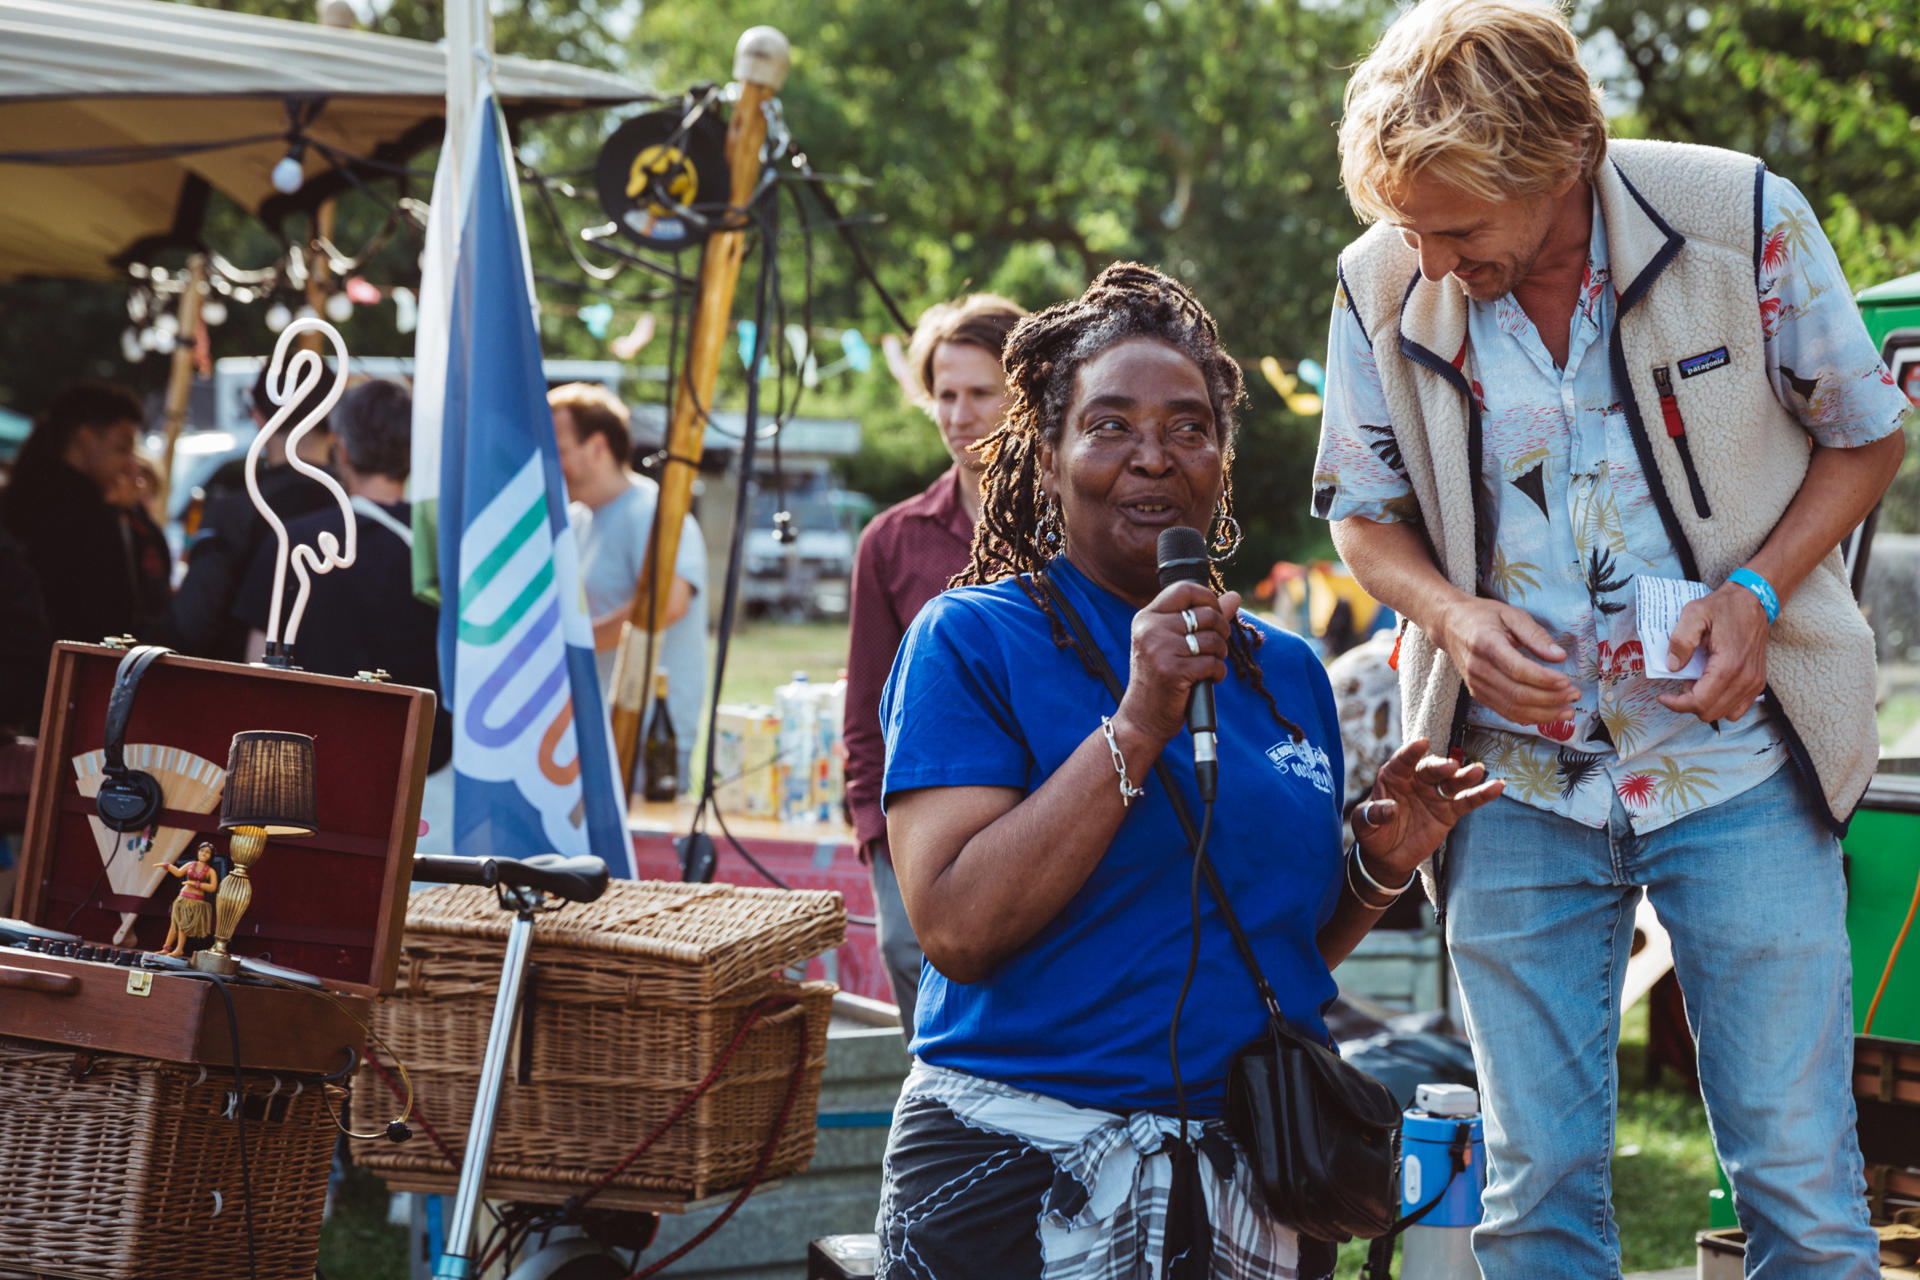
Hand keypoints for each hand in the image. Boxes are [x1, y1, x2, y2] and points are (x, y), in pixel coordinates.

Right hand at [1114, 582, 1241, 747]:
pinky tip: (1207, 680)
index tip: (1213, 616)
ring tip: (1208, 666)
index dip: (1208, 599)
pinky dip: (1217, 674)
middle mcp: (1150, 629)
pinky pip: (1213, 663)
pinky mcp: (1173, 671)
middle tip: (1215, 647)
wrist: (1142, 718)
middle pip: (1206, 614)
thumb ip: (1203, 617)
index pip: (1185, 589)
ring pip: (1213, 639)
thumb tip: (1235, 596)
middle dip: (1220, 631)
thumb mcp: (1173, 643)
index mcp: (1146, 618)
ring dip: (1220, 655)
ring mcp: (1160, 650)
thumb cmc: (1159, 679)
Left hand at [1352, 739, 1504, 884]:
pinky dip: (1482, 794)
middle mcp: (1416, 781)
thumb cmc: (1373, 833)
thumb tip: (1390, 808)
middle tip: (1452, 767)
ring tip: (1477, 772)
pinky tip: (1497, 786)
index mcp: (1393, 777)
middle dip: (1441, 767)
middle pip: (1430, 770)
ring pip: (1452, 782)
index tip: (1422, 743)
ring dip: (1465, 776)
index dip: (1411, 752)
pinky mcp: (1448, 812)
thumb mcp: (1363, 824)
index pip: (1402, 761)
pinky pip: (1467, 801)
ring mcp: (1434, 795)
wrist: (1388, 857)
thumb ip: (1373, 814)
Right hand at [1434, 597, 1577, 726]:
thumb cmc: (1483, 616)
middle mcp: (1479, 668)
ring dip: (1543, 713)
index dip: (1545, 679)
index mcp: (1486, 644)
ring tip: (1567, 711)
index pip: (1518, 669)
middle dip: (1550, 699)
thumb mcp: (1512, 614)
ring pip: (1513, 708)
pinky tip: (1548, 715)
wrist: (1450, 625)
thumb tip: (1559, 656)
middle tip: (1574, 695)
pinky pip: (1505, 712)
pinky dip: (1529, 717)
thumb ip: (1536, 635)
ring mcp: (1476, 684)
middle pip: (1517, 693)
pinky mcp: (1478, 694)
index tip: (1567, 681)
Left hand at [1657, 581, 1768, 721]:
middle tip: (1682, 681)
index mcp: (1728, 665)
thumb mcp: (1694, 614)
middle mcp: (1745, 679)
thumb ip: (1680, 641)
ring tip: (1696, 681)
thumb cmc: (1724, 607)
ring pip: (1724, 714)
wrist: (1754, 601)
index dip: (1677, 704)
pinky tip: (1711, 684)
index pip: (1700, 702)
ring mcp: (1754, 683)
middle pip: (1710, 713)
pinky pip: (1737, 708)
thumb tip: (1672, 667)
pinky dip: (1721, 703)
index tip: (1663, 697)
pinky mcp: (1757, 683)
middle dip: (1689, 703)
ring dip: (1705, 703)